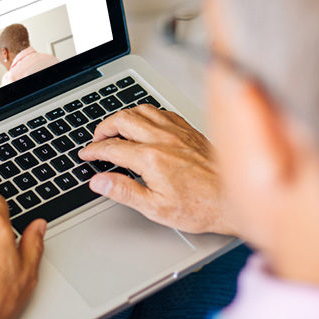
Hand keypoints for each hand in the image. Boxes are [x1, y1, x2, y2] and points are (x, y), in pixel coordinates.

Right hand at [79, 104, 232, 235]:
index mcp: (151, 159)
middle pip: (122, 120)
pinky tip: (146, 123)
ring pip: (141, 110)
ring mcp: (176, 131)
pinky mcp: (188, 130)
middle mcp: (162, 139)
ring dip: (124, 116)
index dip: (94, 150)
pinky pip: (161, 111)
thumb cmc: (200, 206)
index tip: (86, 154)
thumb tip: (99, 181)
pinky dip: (147, 113)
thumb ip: (124, 191)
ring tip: (116, 128)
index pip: (112, 147)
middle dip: (103, 127)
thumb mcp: (155, 208)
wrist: (232, 198)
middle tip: (97, 139)